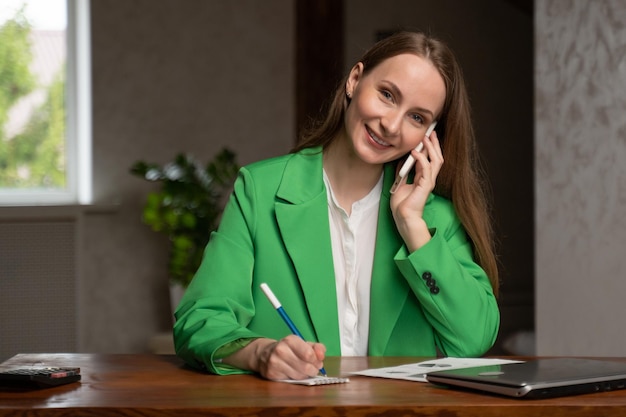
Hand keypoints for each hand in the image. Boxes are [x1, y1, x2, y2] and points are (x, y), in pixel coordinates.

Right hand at [224, 336, 325, 379]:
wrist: (265, 354)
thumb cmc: (289, 349)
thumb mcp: (303, 344)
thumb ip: (317, 348)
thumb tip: (321, 356)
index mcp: (290, 340)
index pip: (309, 354)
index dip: (316, 360)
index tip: (317, 361)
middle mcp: (281, 350)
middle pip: (305, 367)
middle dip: (313, 370)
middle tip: (313, 368)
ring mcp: (274, 362)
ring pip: (299, 376)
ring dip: (305, 375)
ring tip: (303, 370)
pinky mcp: (271, 373)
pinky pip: (291, 380)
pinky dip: (295, 379)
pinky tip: (293, 373)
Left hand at [390, 130, 443, 250]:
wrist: (403, 216)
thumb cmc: (402, 203)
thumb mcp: (401, 182)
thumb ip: (404, 171)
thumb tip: (403, 160)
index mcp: (424, 177)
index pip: (431, 158)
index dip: (430, 146)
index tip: (428, 135)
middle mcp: (429, 178)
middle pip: (437, 157)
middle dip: (434, 144)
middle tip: (431, 132)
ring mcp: (429, 182)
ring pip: (435, 161)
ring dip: (429, 148)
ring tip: (424, 138)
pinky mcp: (425, 185)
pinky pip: (426, 169)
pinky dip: (421, 159)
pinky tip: (414, 152)